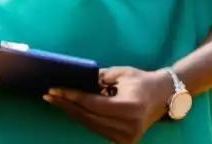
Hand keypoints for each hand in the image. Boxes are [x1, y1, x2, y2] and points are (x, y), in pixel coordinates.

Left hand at [43, 67, 174, 143]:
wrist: (162, 96)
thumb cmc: (141, 81)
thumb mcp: (120, 73)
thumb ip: (98, 78)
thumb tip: (76, 80)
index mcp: (129, 108)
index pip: (93, 104)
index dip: (72, 97)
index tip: (55, 89)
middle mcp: (128, 127)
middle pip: (89, 117)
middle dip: (67, 106)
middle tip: (49, 95)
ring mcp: (126, 137)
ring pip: (91, 125)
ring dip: (72, 113)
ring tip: (56, 101)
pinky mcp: (123, 141)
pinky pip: (98, 129)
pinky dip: (84, 118)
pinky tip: (71, 109)